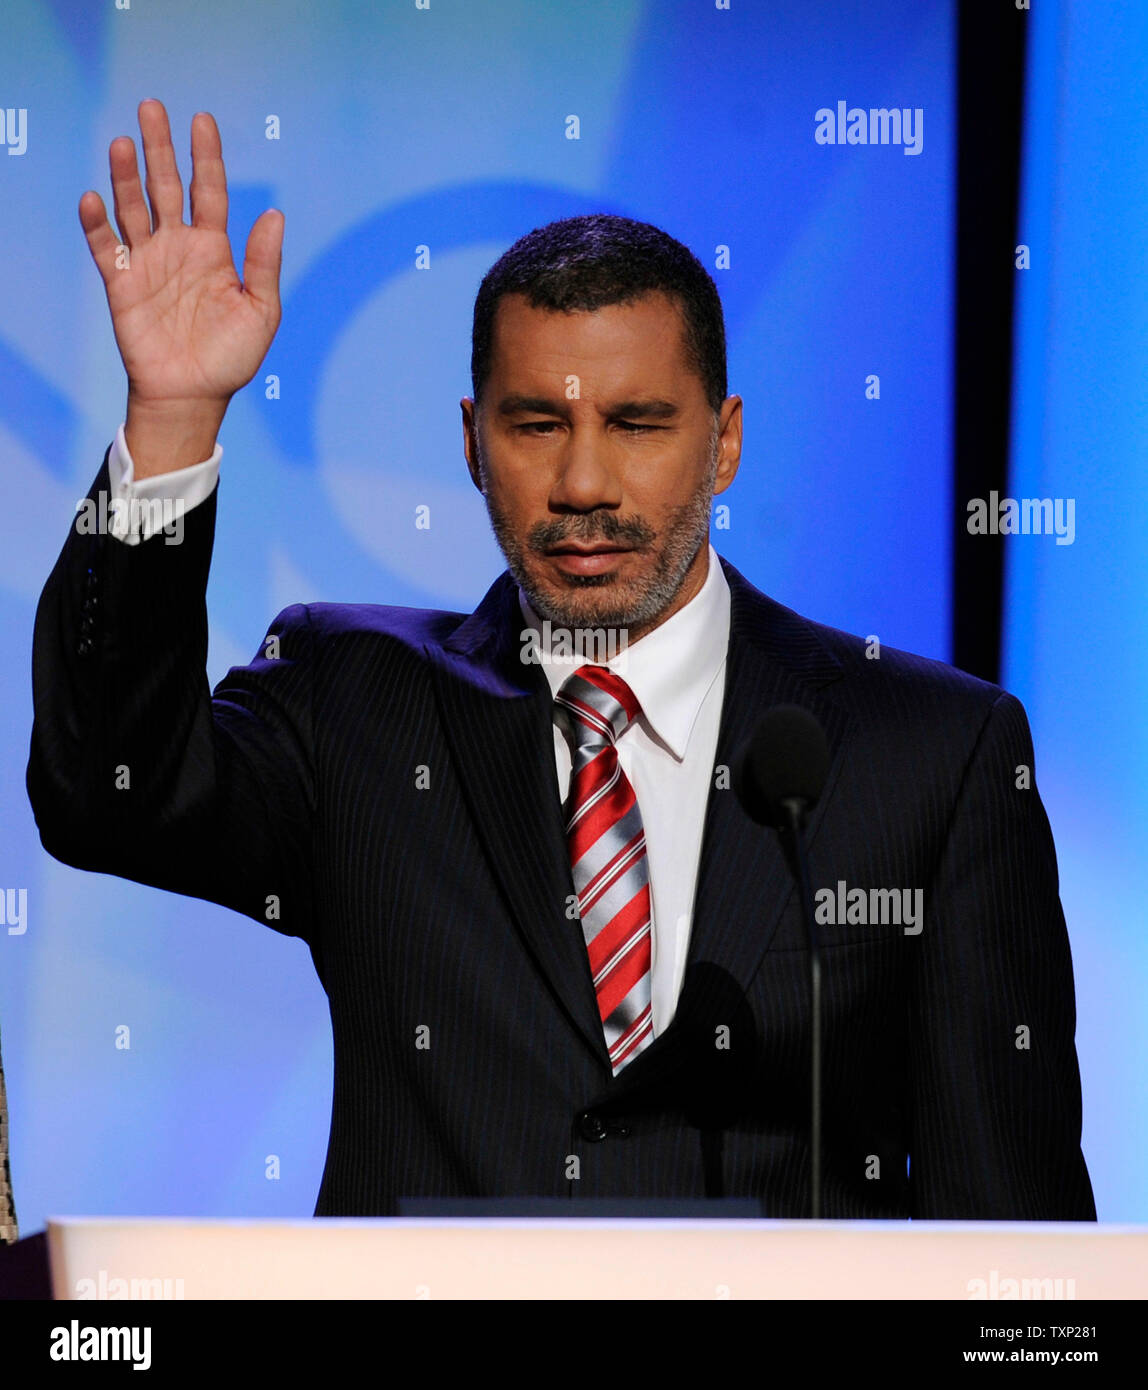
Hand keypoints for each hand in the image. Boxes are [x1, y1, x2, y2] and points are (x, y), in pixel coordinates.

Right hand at [79, 99, 282, 473]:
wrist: (193, 395)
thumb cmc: (232, 358)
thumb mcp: (260, 311)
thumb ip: (263, 263)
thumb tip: (274, 214)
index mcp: (214, 250)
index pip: (210, 191)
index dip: (206, 156)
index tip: (202, 120)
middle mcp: (179, 247)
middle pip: (166, 186)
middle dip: (159, 148)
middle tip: (152, 107)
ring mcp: (148, 262)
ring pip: (133, 207)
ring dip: (125, 176)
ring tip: (123, 143)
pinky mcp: (121, 283)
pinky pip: (105, 246)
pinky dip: (97, 223)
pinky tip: (94, 198)